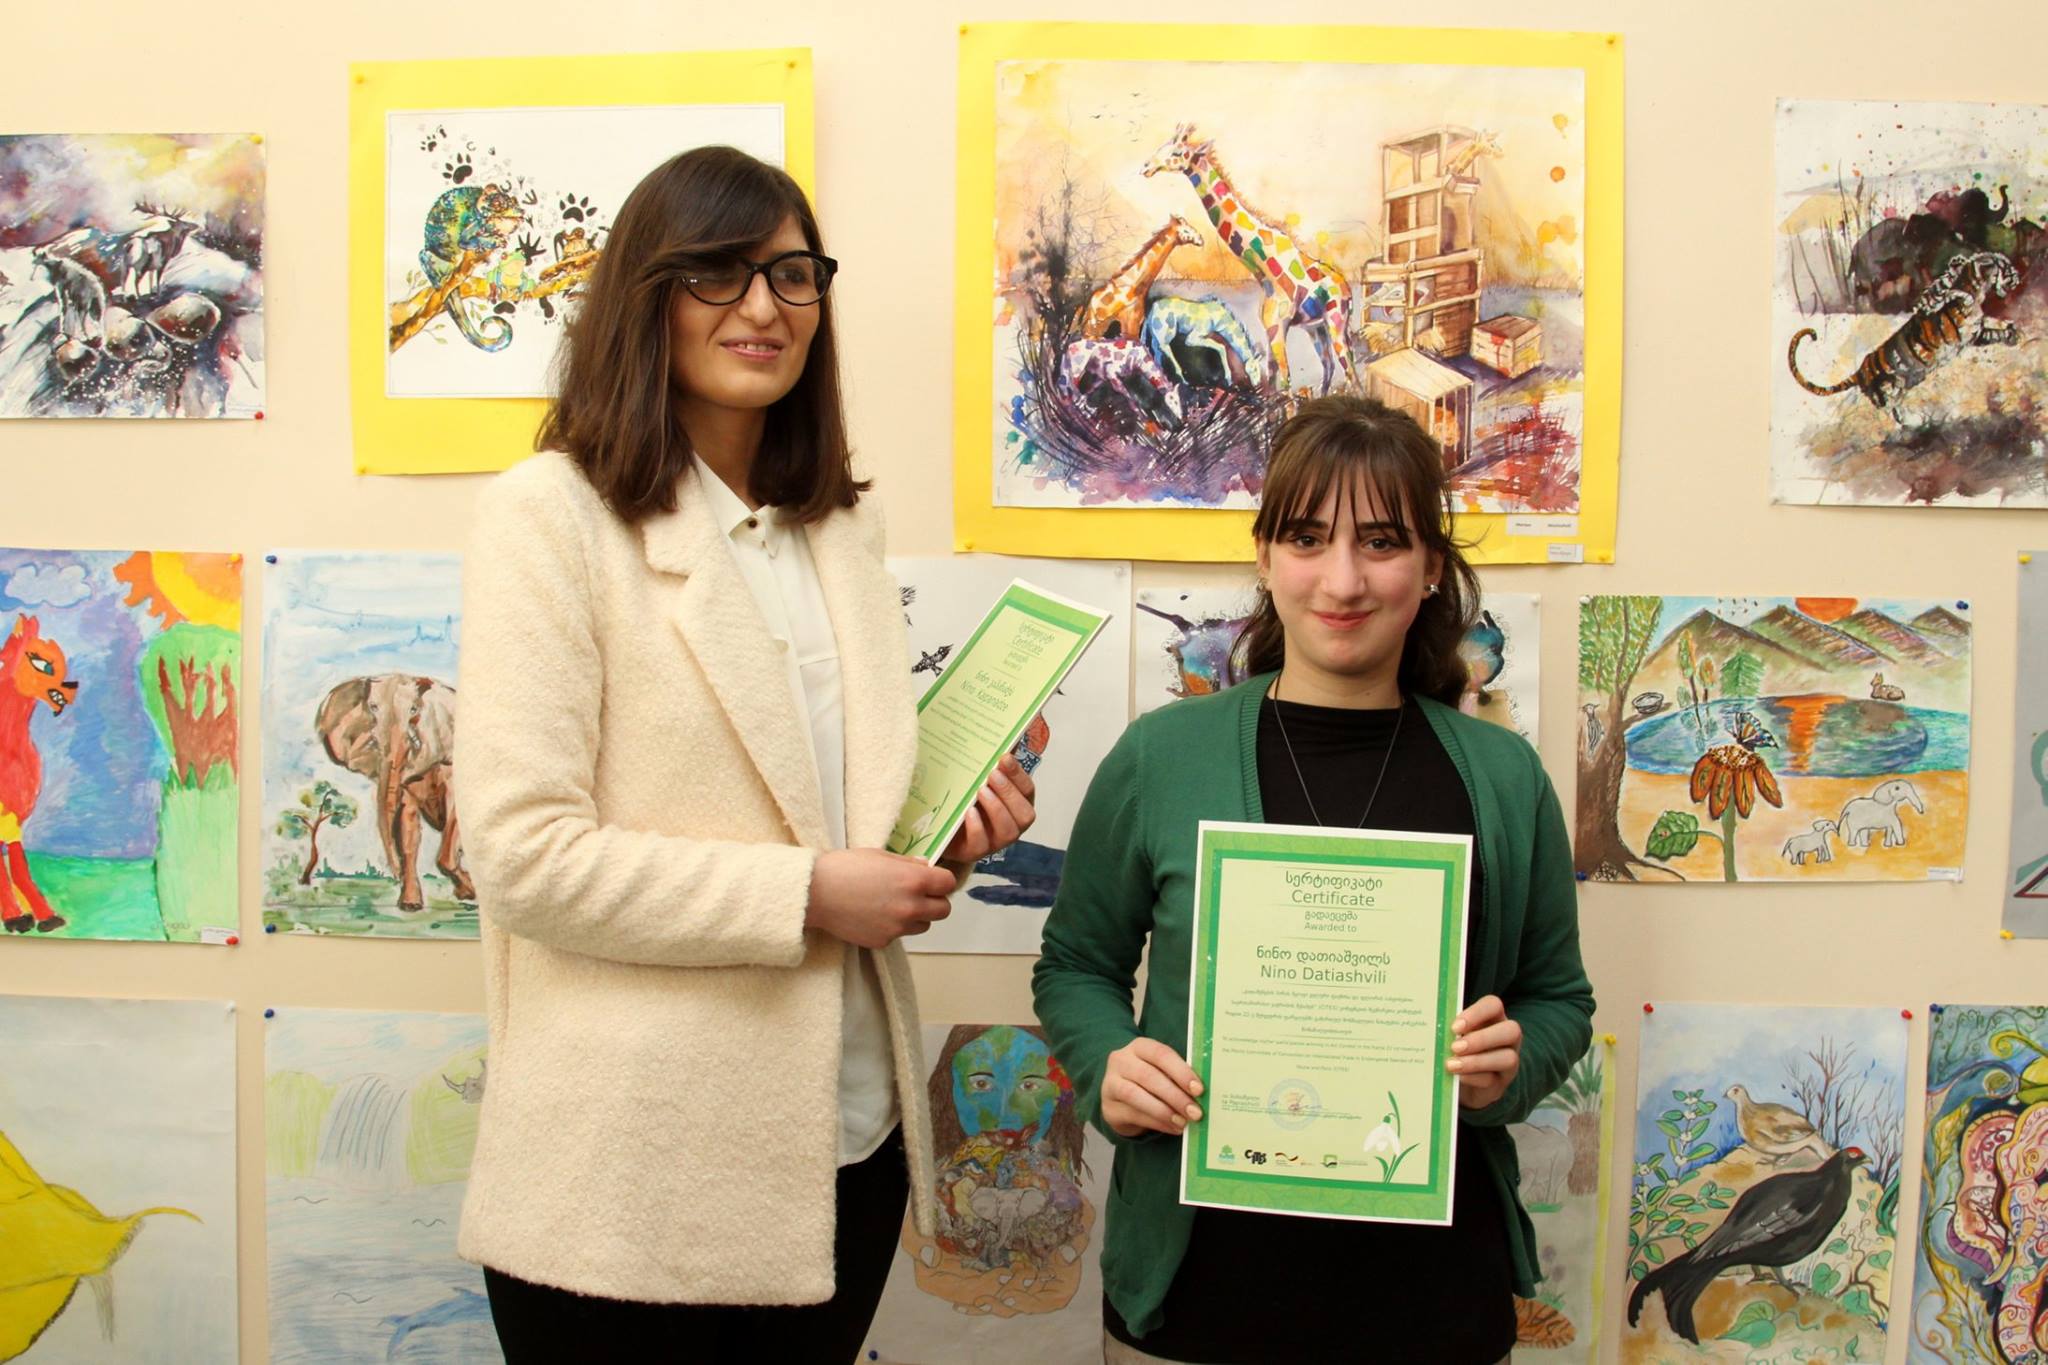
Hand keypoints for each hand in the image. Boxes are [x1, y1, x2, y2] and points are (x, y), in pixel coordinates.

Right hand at [805, 848, 956, 948]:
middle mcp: (910, 906)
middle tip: (918, 894)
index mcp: (913, 880)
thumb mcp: (880, 855)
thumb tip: (927, 867)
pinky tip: (874, 915)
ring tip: (893, 905)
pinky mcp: (883, 941)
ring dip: (916, 916)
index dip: (940, 880)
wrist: (815, 893)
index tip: (932, 879)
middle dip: (935, 901)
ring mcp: (897, 927)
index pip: (948, 884)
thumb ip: (908, 864)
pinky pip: (899, 935)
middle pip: (943, 910)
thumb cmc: (844, 867)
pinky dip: (893, 927)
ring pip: (924, 925)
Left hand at [938, 754, 1037, 872]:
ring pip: (1009, 831)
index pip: (1027, 790)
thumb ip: (989, 764)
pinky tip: (968, 812)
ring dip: (997, 809)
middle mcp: (1011, 824)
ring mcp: (995, 841)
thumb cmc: (963, 800)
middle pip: (1024, 813)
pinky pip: (982, 843)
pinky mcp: (974, 852)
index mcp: (1016, 804)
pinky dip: (977, 827)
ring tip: (981, 791)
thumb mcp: (975, 780)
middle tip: (992, 774)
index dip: (1018, 774)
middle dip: (1009, 792)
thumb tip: (997, 736)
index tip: (1004, 758)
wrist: (939, 828)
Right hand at [1100, 1038, 1204, 1137]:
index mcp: (1139, 1046)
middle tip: (1196, 1112)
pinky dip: (1156, 1123)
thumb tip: (1202, 1095)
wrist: (1118, 1095)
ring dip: (1164, 1111)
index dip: (1181, 1071)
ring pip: (1135, 1096)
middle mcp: (1121, 1060)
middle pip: (1149, 1076)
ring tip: (1183, 1122)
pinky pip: (1132, 1114)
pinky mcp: (1108, 1107)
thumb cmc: (1149, 1080)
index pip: (1161, 1054)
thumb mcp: (1161, 1071)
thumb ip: (1177, 1077)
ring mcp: (1110, 1083)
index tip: (1199, 1090)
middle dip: (1175, 1096)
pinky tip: (1173, 1128)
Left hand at [1449, 995, 1522, 1109]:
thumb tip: (1431, 1025)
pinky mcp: (1501, 1083)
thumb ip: (1448, 1029)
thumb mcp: (1452, 1035)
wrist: (1460, 1081)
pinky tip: (1457, 1077)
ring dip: (1477, 1062)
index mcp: (1493, 1018)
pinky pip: (1493, 1080)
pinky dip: (1473, 1078)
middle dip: (1482, 1039)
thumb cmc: (1454, 1048)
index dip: (1477, 1013)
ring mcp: (1508, 1062)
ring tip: (1452, 1065)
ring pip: (1508, 1058)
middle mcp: (1507, 1038)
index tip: (1455, 1027)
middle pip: (1511, 1031)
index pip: (1493, 1005)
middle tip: (1455, 1047)